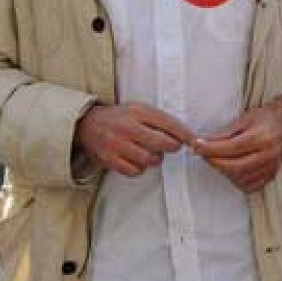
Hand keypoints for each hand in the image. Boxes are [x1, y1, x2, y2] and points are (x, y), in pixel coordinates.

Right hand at [74, 102, 193, 176]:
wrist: (86, 124)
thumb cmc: (119, 117)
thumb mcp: (137, 109)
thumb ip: (158, 120)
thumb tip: (184, 135)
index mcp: (137, 111)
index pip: (168, 123)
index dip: (185, 134)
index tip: (195, 141)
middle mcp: (127, 127)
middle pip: (161, 144)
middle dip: (171, 147)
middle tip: (171, 146)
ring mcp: (117, 144)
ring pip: (149, 160)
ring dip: (155, 159)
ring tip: (149, 152)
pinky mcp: (109, 159)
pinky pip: (135, 171)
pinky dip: (139, 168)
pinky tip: (136, 160)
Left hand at [193, 98, 281, 192]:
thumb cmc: (263, 119)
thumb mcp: (244, 119)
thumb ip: (224, 134)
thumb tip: (203, 144)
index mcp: (263, 137)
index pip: (231, 148)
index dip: (211, 149)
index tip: (197, 145)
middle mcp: (269, 155)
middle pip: (234, 167)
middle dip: (214, 161)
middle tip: (203, 154)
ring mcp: (271, 168)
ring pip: (239, 178)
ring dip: (223, 170)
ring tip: (218, 159)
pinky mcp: (270, 177)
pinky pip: (248, 185)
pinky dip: (236, 179)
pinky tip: (232, 168)